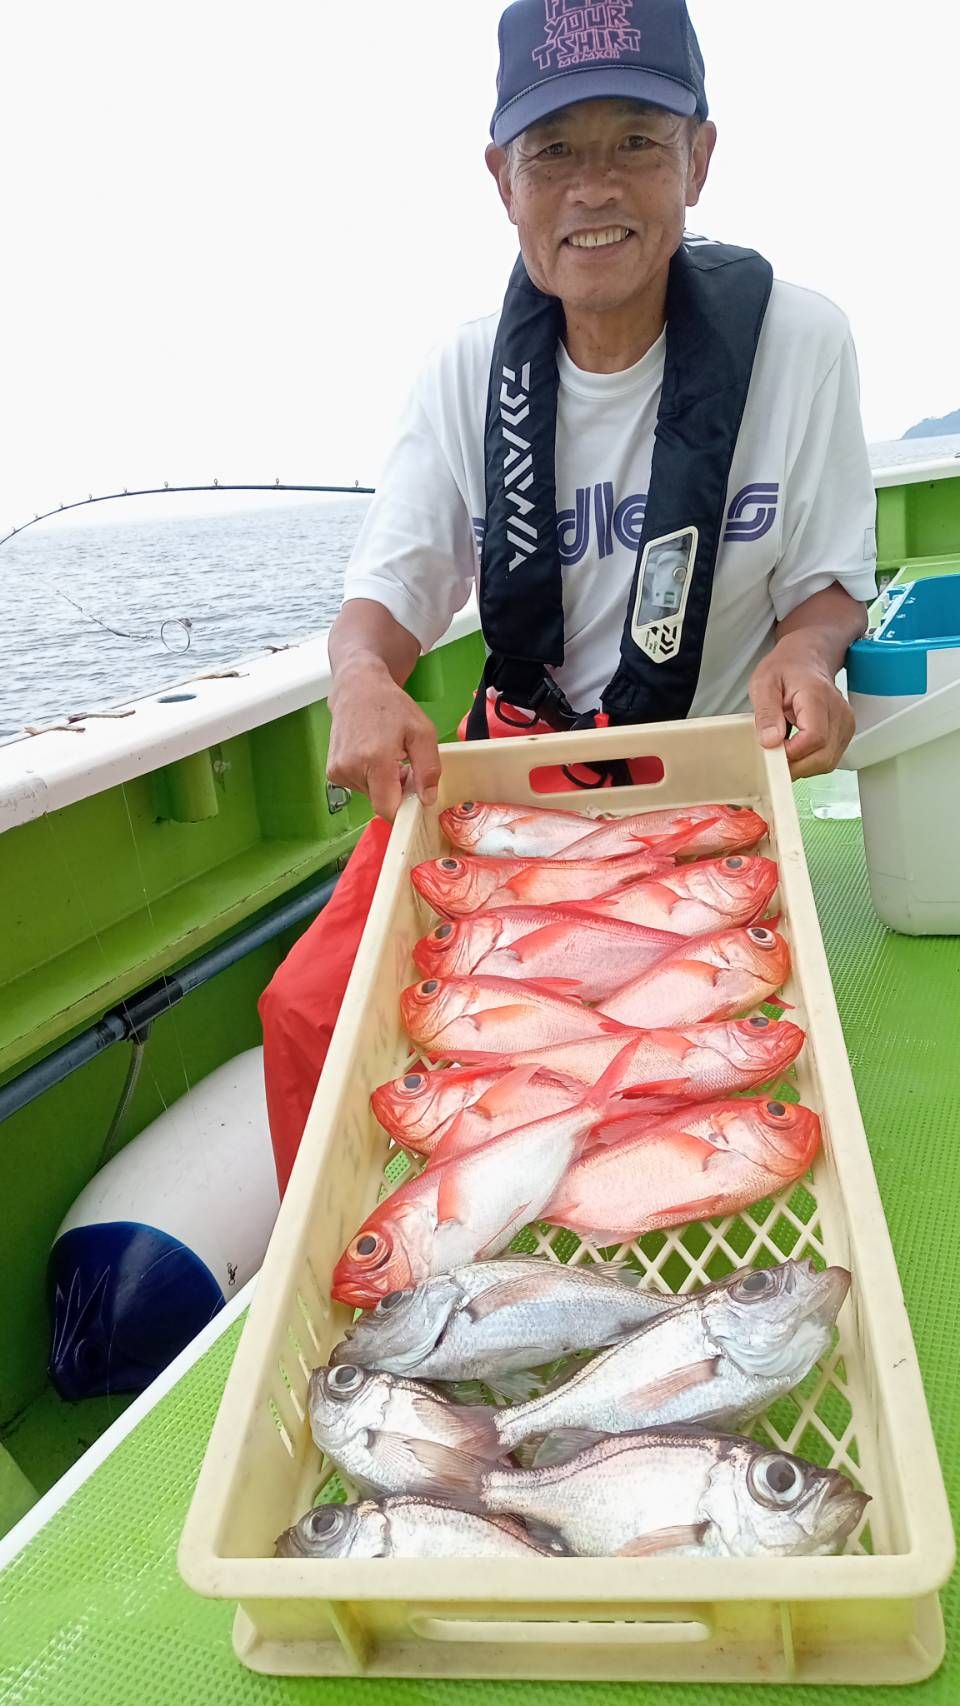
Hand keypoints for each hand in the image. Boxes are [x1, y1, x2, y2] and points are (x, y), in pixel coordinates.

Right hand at [327, 660, 440, 821]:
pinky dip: (370, 778)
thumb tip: (427, 800)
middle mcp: (351, 769)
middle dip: (396, 791)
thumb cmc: (392, 707)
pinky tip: (371, 756)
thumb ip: (429, 769)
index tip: (415, 796)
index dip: (404, 808)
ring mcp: (338, 771)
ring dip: (383, 784)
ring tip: (386, 756)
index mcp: (375, 760)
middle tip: (403, 765)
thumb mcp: (422, 732)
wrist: (358, 689)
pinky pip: (359, 787)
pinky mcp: (333, 771)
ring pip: (370, 795)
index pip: (387, 809)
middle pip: (381, 802)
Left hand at [749, 637, 855, 778]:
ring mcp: (845, 725)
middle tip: (773, 756)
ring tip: (784, 749)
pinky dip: (810, 761)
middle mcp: (838, 713)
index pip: (814, 737)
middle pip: (823, 757)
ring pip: (827, 762)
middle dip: (795, 766)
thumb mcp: (764, 684)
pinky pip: (829, 759)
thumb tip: (770, 741)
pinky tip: (796, 748)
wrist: (807, 660)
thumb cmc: (785, 669)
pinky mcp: (845, 734)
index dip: (792, 753)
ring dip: (802, 766)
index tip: (772, 749)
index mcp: (817, 697)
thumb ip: (766, 713)